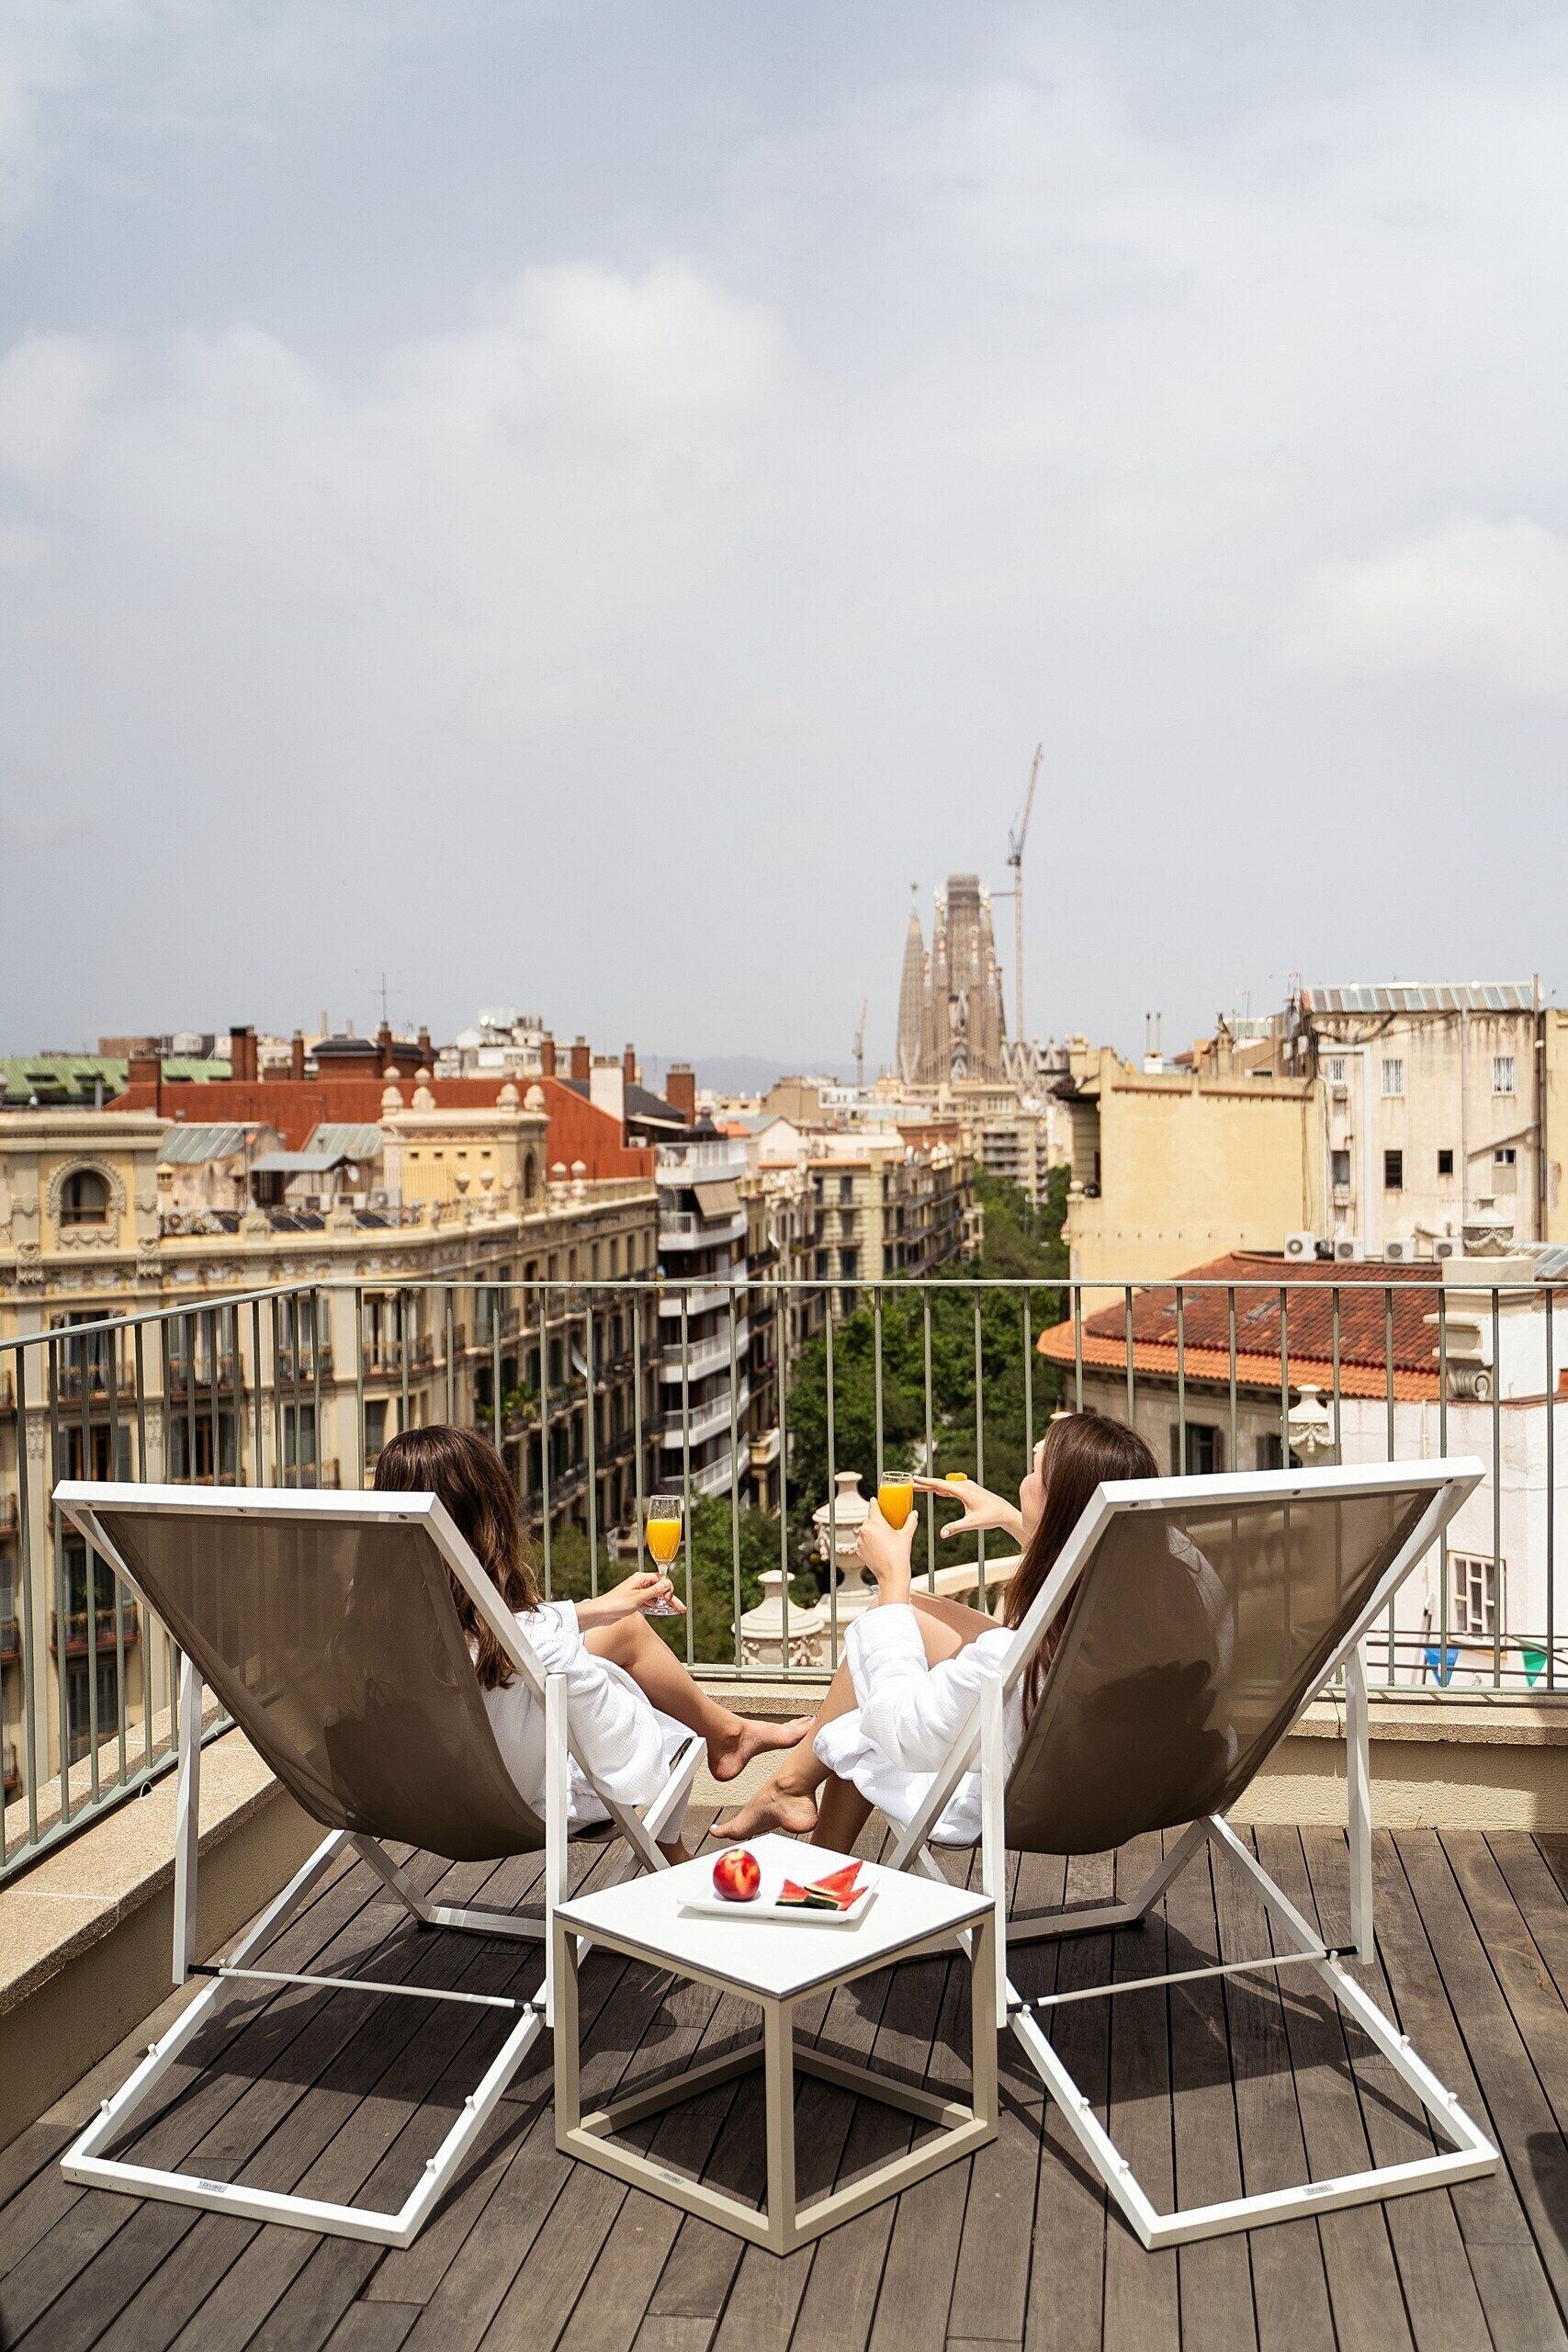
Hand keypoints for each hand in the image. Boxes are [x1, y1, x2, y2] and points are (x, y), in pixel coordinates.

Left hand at [577, 1570, 683, 1627]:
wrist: (602, 1613)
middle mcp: (640, 1584)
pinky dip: (655, 1606)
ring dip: (663, 1603)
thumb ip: (654, 1591)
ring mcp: (637, 1592)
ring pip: (656, 1596)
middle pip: (660, 1589)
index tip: (668, 1599)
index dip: (667, 1589)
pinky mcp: (635, 1601)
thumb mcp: (639, 1598)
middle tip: (681, 1608)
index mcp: (641, 1578)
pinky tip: (661, 1611)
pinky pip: (649, 1602)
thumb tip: (667, 1583)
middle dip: (670, 1598)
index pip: (661, 1580)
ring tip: (675, 1610)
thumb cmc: (616, 1603)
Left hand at [855, 1497, 915, 1601]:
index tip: (875, 1500)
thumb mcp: (907, 1535)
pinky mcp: (858, 1550)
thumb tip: (914, 1514)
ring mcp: (860, 1541)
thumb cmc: (899, 1555)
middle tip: (885, 1525)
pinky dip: (868, 1542)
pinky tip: (878, 1547)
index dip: (874, 1502)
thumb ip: (911, 1521)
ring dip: (871, 1532)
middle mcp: (865, 1530)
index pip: (872, 1506)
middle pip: (869, 1519)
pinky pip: (862, 1542)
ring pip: (865, 1531)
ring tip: (883, 1539)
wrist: (891, 1574)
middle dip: (876, 1520)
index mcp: (876, 1522)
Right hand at [910, 1475, 1025, 1542]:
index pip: (940, 1484)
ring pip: (946, 1486)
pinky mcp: (970, 1491)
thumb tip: (941, 1534)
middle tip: (912, 1484)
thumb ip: (956, 1528)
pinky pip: (953, 1489)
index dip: (926, 1482)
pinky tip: (938, 1491)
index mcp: (963, 1490)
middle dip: (926, 1484)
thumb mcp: (972, 1524)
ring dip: (934, 1487)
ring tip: (921, 1488)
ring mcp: (968, 1487)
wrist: (1006, 1513)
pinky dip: (943, 1489)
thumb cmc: (991, 1517)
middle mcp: (965, 1486)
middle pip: (941, 1484)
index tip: (914, 1479)